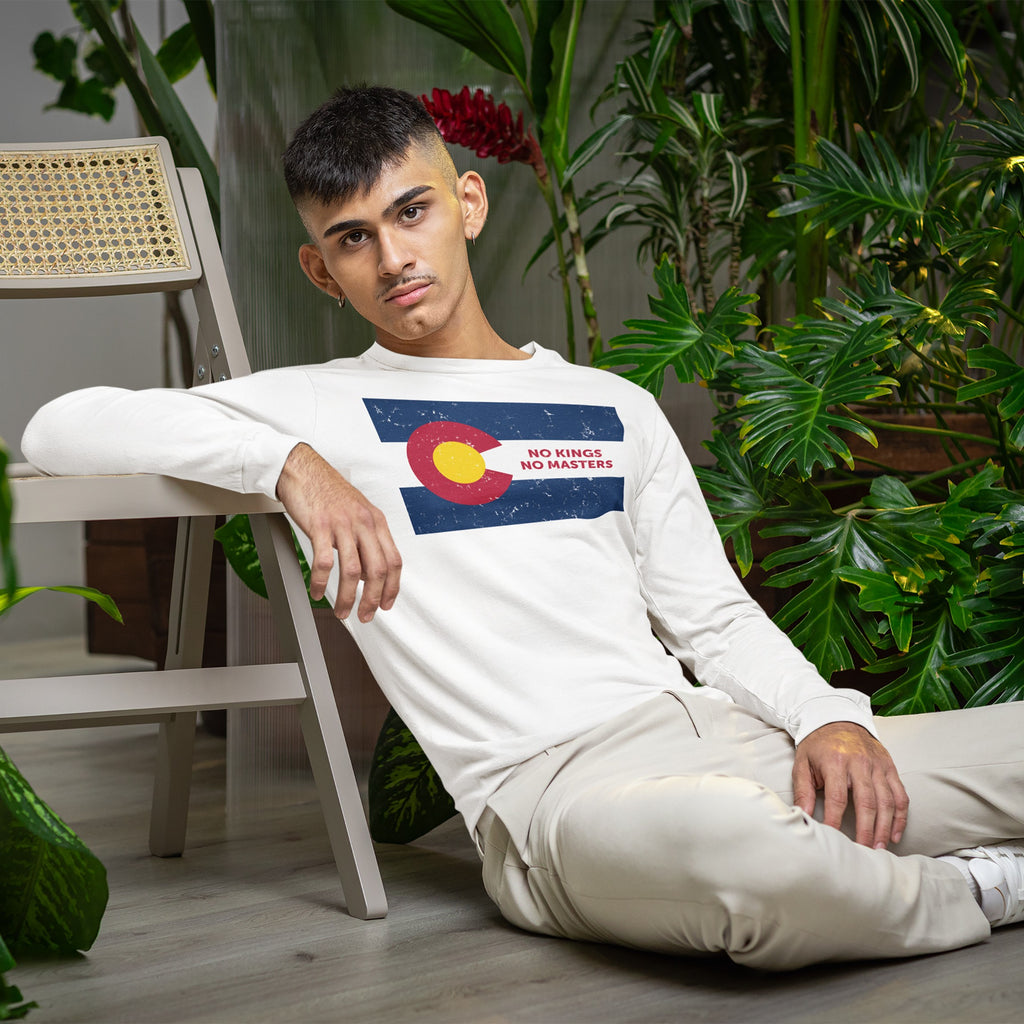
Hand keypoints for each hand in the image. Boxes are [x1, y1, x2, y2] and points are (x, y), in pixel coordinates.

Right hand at [275, 443, 401, 621]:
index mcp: (376, 521)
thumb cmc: (327, 491)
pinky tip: (317, 591)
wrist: (302, 469)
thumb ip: (367, 539)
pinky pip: (324, 562)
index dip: (392, 587)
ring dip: (347, 597)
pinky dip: (322, 582)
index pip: (394, 561)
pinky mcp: (320, 526)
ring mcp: (342, 524)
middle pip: (377, 570)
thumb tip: (369, 572)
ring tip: (341, 611)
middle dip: (372, 599)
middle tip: (364, 616)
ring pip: (352, 571)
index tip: (386, 604)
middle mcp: (363, 522)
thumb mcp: (357, 513)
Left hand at [792, 722, 908, 849]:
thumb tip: (802, 816)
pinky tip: (895, 834)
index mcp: (835, 761)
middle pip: (866, 801)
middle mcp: (859, 763)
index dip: (834, 820)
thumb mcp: (803, 763)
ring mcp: (878, 765)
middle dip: (866, 829)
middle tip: (864, 851)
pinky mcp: (890, 766)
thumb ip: (803, 790)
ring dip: (885, 827)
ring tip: (880, 848)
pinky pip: (900, 794)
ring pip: (887, 800)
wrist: (837, 718)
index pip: (837, 797)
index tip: (832, 840)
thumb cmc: (817, 746)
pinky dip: (901, 816)